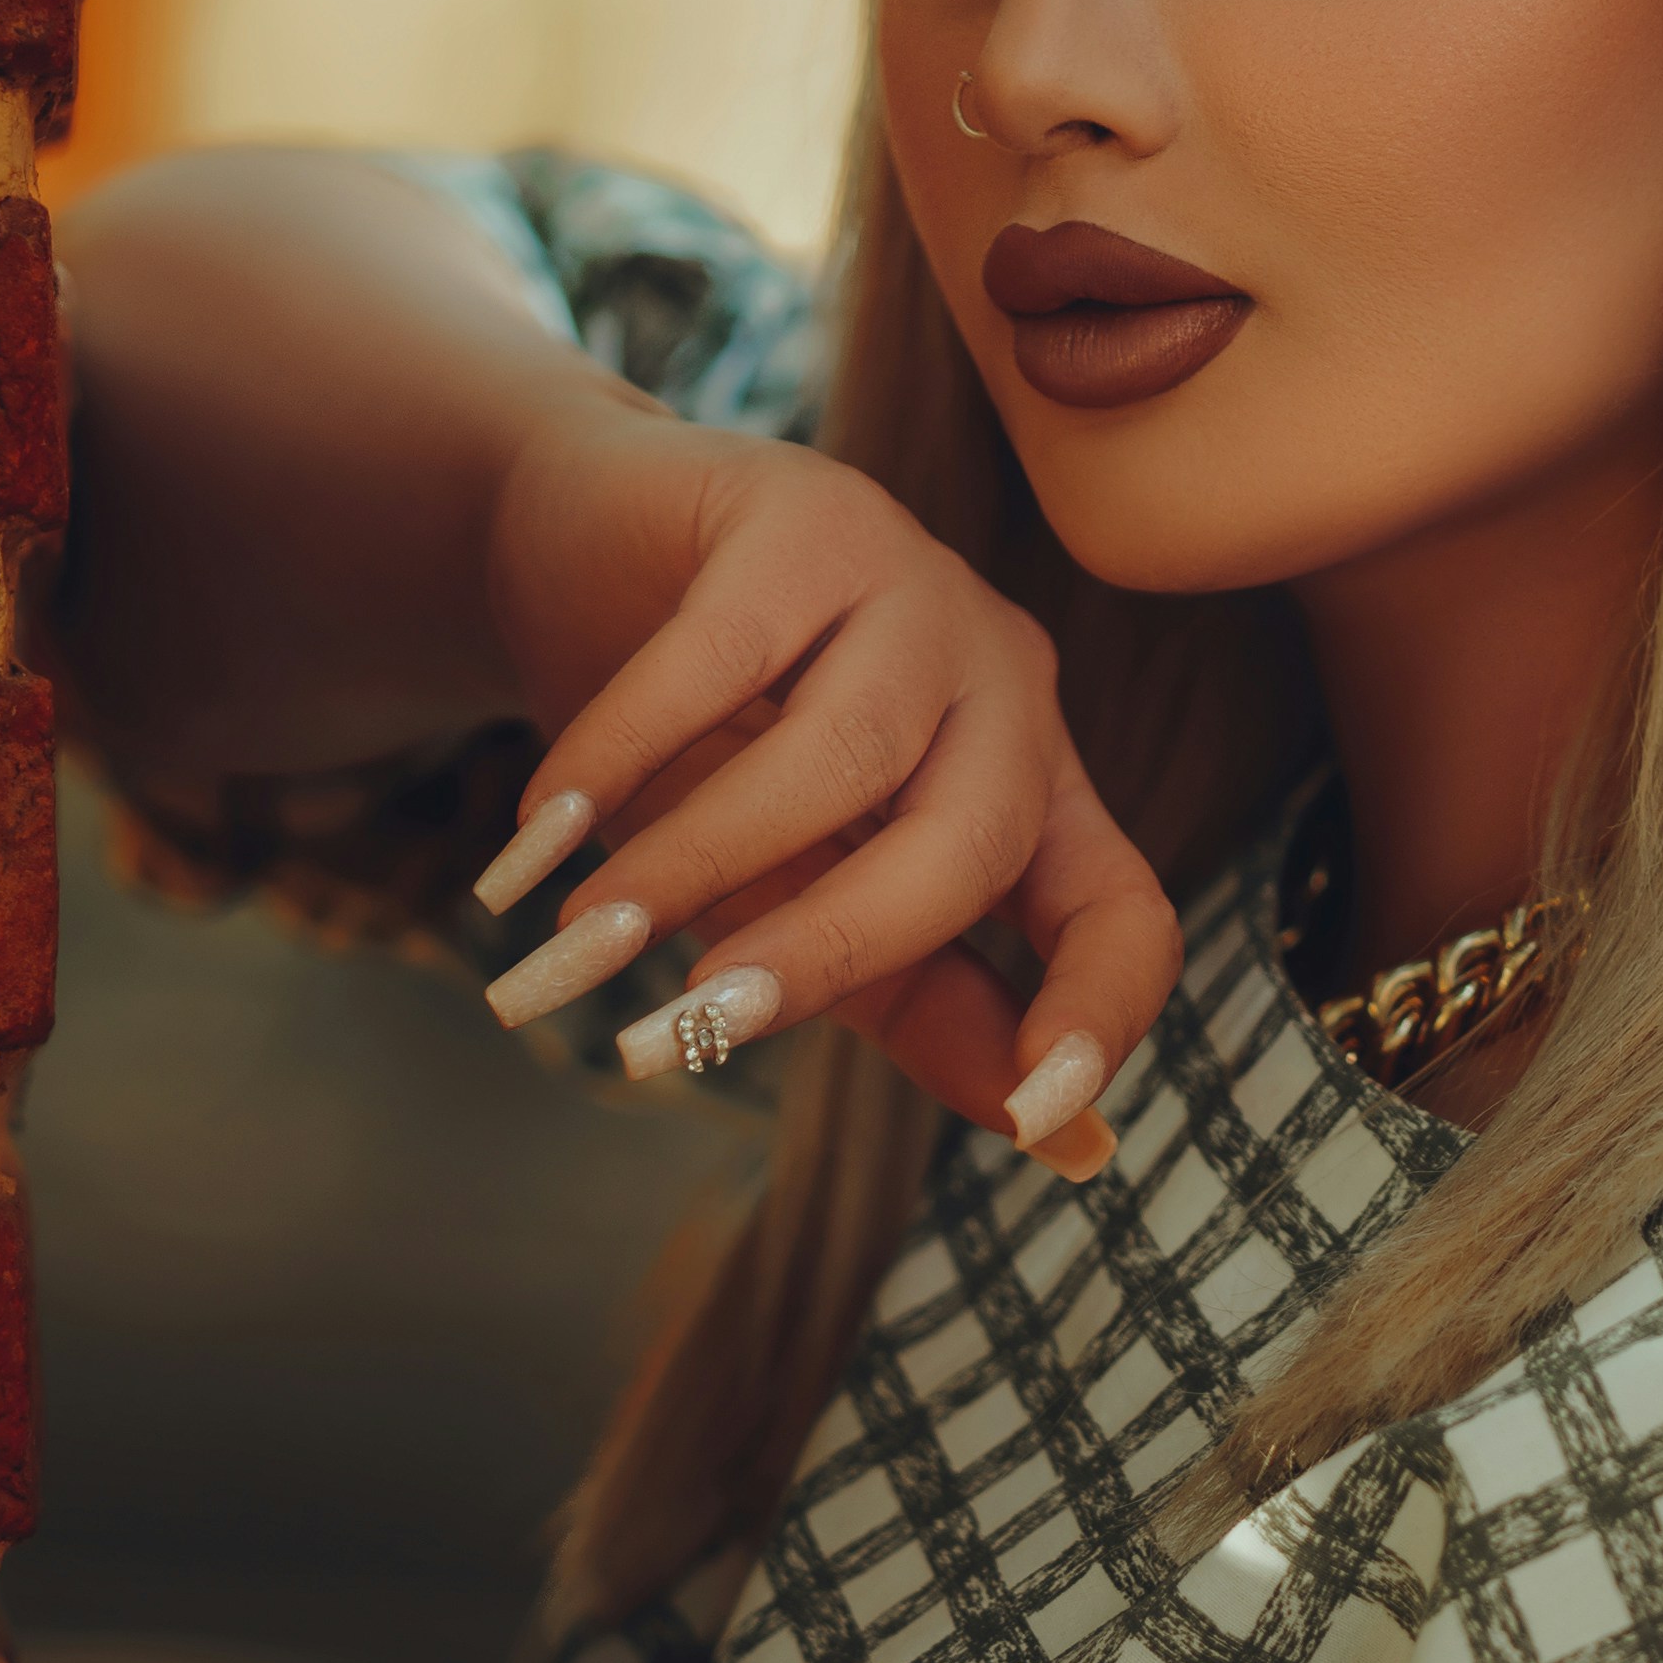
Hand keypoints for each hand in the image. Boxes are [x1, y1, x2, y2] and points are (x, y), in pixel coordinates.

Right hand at [464, 399, 1171, 1174]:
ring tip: (576, 938)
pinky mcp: (807, 512)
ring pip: (839, 752)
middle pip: (969, 844)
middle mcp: (1002, 683)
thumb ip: (931, 1007)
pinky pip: (719, 655)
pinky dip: (618, 754)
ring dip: (692, 862)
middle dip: (823, 950)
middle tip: (684, 1028)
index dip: (1104, 1012)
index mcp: (1031, 791)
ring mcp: (915, 588)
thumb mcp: (817, 894)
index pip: (1122, 910)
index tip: (1046, 1118)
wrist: (588, 552)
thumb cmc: (714, 748)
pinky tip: (540, 830)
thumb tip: (1071, 1150)